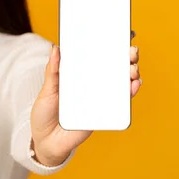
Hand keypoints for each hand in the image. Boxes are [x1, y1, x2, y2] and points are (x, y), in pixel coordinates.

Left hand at [29, 31, 141, 166]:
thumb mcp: (47, 90)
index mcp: (79, 77)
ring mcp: (99, 100)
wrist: (44, 142)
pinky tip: (133, 85)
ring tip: (133, 69)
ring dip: (131, 74)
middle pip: (114, 70)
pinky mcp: (102, 115)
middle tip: (131, 52)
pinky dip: (129, 94)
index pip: (98, 59)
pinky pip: (119, 104)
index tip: (123, 36)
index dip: (112, 48)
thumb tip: (56, 48)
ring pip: (121, 85)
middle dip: (127, 59)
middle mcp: (92, 87)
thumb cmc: (45, 113)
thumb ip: (53, 71)